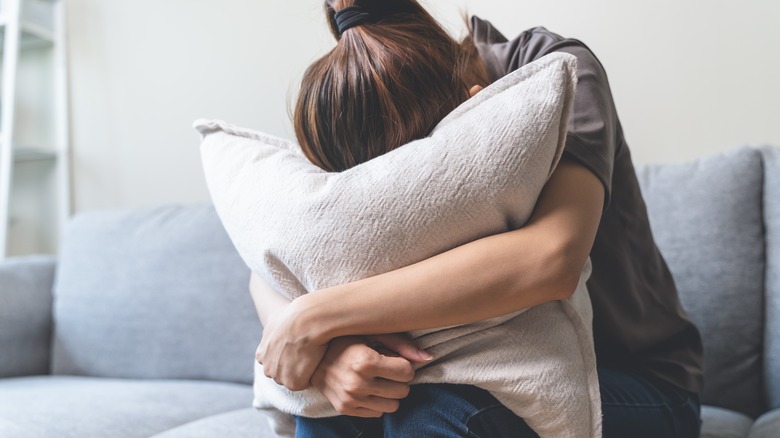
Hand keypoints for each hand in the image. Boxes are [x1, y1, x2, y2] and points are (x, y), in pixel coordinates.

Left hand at [256, 299, 326, 391]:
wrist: (306, 320)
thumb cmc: (294, 315)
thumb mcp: (275, 319)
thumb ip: (271, 330)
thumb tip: (272, 329)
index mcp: (261, 355)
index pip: (275, 361)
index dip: (289, 354)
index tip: (298, 346)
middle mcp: (266, 368)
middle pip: (283, 372)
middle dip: (294, 365)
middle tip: (308, 351)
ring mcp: (278, 377)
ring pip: (294, 378)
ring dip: (303, 370)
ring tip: (313, 354)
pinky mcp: (292, 383)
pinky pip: (306, 382)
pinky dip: (313, 374)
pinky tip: (317, 359)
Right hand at [312, 334, 431, 417]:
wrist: (312, 355)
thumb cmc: (347, 339)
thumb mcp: (372, 333)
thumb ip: (401, 344)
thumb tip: (428, 358)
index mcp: (364, 361)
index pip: (407, 373)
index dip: (404, 365)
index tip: (395, 359)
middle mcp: (357, 383)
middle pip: (403, 391)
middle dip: (399, 379)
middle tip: (387, 369)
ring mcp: (350, 399)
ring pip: (393, 406)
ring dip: (390, 393)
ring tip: (378, 379)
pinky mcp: (345, 409)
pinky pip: (378, 413)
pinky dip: (377, 402)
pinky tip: (367, 388)